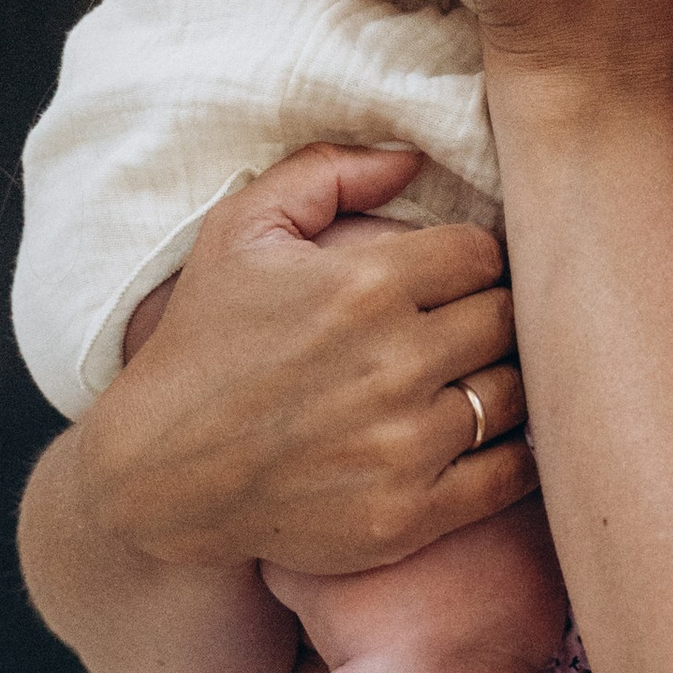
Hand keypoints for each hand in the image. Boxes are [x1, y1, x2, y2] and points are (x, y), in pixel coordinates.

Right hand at [76, 144, 530, 576]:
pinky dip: (513, 454)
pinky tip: (484, 438)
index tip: (454, 278)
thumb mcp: (239, 230)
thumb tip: (413, 156)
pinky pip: (510, 476)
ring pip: (517, 395)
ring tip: (472, 378)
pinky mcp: (406, 516)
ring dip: (503, 382)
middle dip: (492, 315)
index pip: (482, 254)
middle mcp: (392, 364)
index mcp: (364, 285)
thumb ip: (327, 172)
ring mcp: (403, 447)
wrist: (155, 473)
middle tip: (467, 326)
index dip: (473, 260)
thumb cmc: (202, 341)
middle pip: (508, 320)